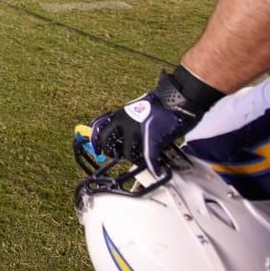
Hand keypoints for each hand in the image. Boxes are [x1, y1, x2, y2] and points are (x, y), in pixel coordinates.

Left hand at [89, 70, 205, 175]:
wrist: (174, 100)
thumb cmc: (157, 104)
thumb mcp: (133, 109)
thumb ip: (124, 121)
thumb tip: (119, 135)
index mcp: (119, 114)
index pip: (98, 128)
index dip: (94, 141)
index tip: (96, 150)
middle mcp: (124, 122)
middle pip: (107, 142)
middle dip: (110, 151)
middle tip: (117, 154)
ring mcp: (137, 131)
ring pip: (127, 152)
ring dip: (133, 157)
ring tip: (140, 156)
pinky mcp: (152, 139)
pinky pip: (149, 157)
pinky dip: (153, 166)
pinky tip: (156, 170)